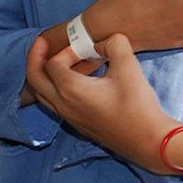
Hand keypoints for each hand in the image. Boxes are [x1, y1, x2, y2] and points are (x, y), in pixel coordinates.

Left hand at [24, 33, 181, 172]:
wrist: (148, 141)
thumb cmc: (138, 106)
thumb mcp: (129, 67)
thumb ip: (115, 44)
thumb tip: (103, 42)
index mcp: (70, 90)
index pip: (52, 63)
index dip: (66, 50)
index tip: (86, 49)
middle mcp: (63, 105)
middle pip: (34, 79)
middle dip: (34, 58)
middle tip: (41, 43)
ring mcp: (68, 117)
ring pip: (42, 93)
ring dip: (44, 75)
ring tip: (57, 61)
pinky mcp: (77, 124)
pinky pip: (55, 103)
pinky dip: (55, 88)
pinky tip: (77, 81)